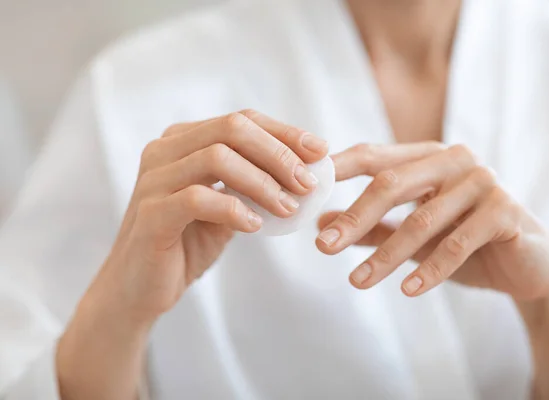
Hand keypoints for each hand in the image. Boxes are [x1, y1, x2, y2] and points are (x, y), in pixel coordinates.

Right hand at [57, 110, 326, 399]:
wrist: (141, 288)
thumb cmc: (187, 242)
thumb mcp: (226, 206)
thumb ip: (253, 185)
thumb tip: (307, 173)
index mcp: (183, 141)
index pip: (241, 120)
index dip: (284, 132)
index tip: (320, 151)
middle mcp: (164, 150)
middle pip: (231, 128)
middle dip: (279, 154)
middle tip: (308, 183)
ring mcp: (153, 179)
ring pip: (216, 158)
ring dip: (263, 183)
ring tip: (290, 208)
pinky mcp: (150, 213)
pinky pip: (198, 198)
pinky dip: (234, 209)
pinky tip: (255, 226)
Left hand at [316, 142, 548, 300]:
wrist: (530, 265)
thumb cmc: (465, 243)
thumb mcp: (412, 235)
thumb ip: (370, 227)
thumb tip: (320, 226)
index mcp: (427, 157)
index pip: (372, 156)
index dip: (336, 169)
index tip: (303, 190)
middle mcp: (453, 160)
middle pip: (390, 183)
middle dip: (354, 218)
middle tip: (323, 247)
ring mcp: (482, 182)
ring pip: (421, 219)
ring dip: (386, 255)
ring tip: (357, 282)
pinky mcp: (506, 211)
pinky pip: (458, 242)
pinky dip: (430, 269)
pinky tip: (407, 290)